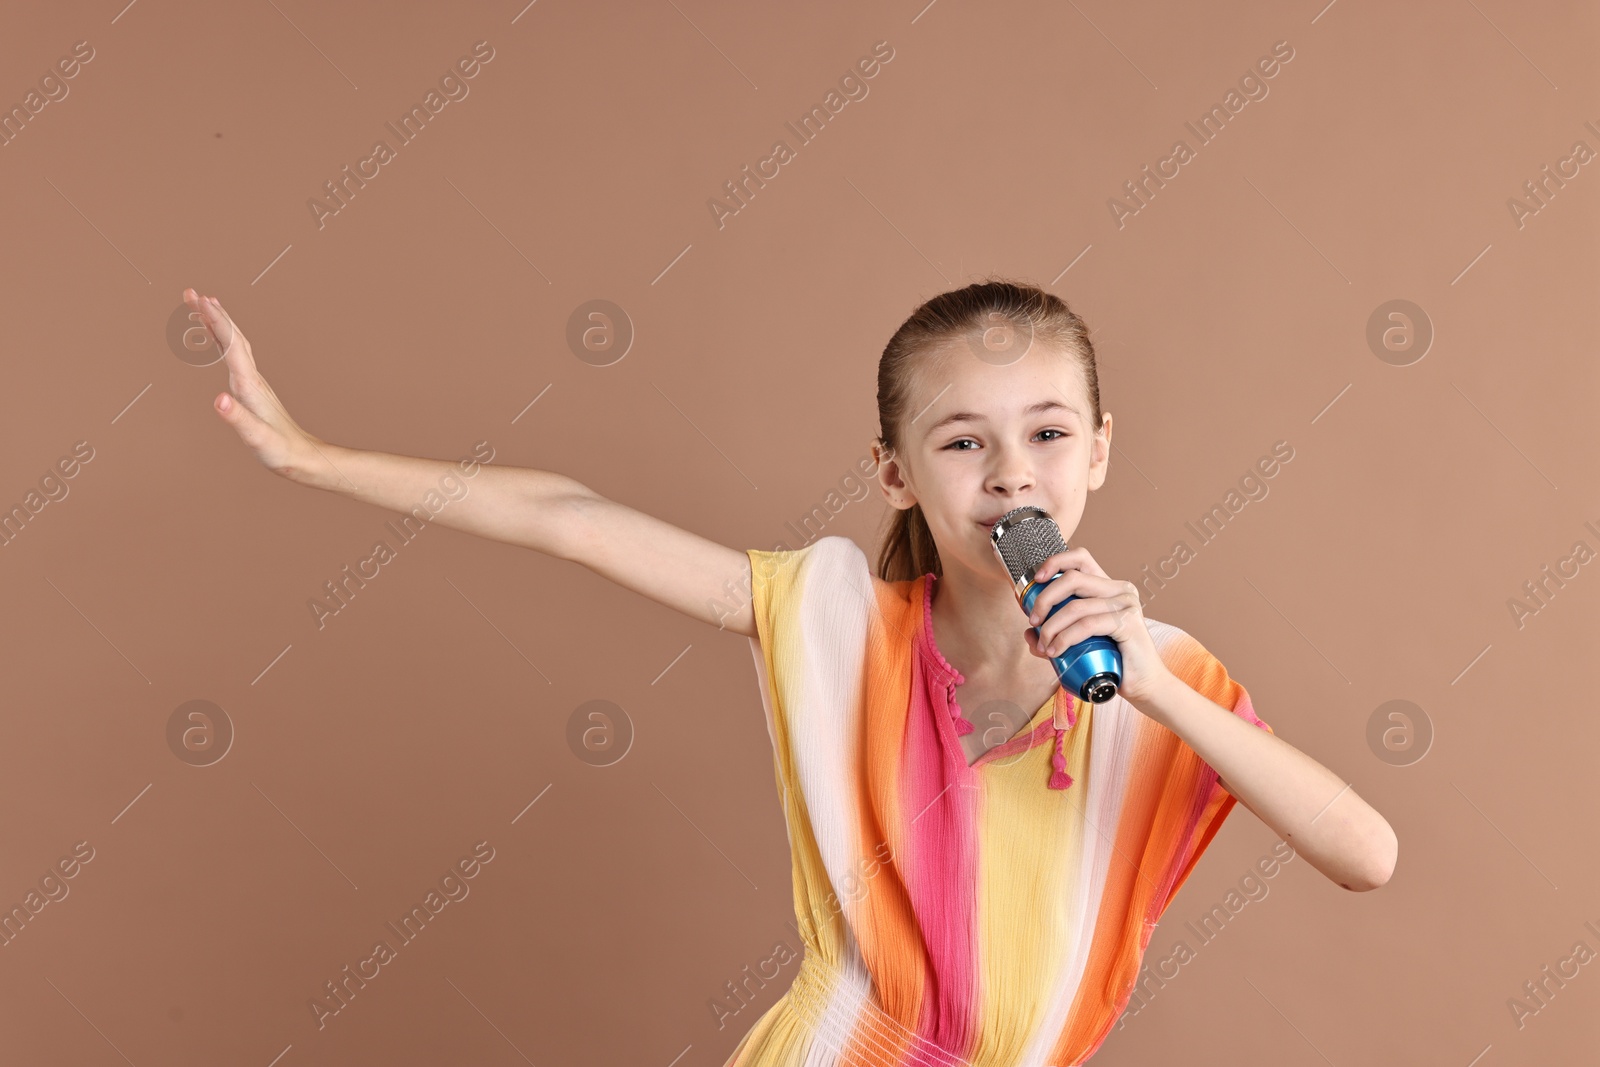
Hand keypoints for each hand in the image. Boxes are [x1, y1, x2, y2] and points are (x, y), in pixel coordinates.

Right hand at [183, 288, 341, 487]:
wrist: (302, 456)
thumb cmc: (279, 450)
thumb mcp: (256, 437)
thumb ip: (237, 419)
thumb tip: (218, 400)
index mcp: (249, 385)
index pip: (231, 345)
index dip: (216, 322)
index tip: (199, 299)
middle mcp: (252, 377)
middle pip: (231, 337)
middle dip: (211, 313)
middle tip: (190, 291)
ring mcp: (253, 381)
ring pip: (233, 343)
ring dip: (216, 322)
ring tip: (200, 302)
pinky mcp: (252, 389)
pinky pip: (233, 357)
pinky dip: (221, 341)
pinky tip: (214, 338)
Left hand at [1021, 546, 1173, 707]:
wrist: (1144, 685)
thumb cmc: (1113, 662)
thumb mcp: (1078, 644)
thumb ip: (1054, 636)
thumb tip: (1029, 633)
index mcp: (1108, 587)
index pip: (1080, 558)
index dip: (1055, 562)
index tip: (1037, 579)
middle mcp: (1120, 589)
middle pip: (1072, 578)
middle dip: (1045, 599)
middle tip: (1034, 622)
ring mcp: (1126, 604)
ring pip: (1076, 606)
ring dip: (1051, 627)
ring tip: (1045, 646)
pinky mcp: (1129, 622)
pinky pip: (1088, 624)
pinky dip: (1065, 638)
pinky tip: (1057, 651)